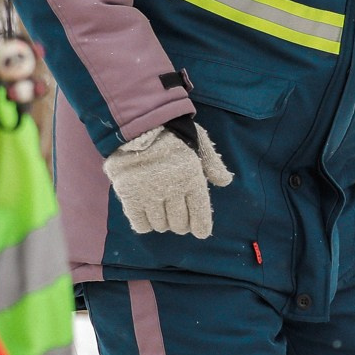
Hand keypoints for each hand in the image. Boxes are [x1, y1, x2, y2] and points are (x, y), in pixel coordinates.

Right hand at [105, 118, 232, 236]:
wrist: (136, 124)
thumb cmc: (171, 133)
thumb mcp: (199, 142)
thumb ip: (212, 164)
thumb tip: (226, 181)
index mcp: (192, 178)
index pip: (200, 215)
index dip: (201, 227)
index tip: (200, 231)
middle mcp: (172, 190)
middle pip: (179, 225)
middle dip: (181, 223)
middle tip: (177, 216)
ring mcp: (149, 194)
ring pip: (160, 226)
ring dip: (163, 222)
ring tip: (161, 210)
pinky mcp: (129, 196)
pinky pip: (140, 224)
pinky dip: (145, 224)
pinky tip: (146, 213)